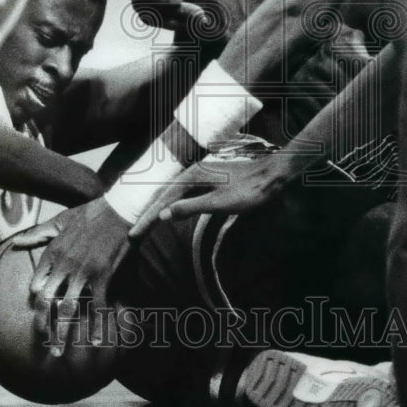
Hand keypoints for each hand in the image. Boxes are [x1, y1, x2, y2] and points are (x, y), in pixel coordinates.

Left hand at [12, 199, 130, 356]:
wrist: (118, 209)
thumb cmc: (90, 214)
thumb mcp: (60, 221)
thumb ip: (37, 234)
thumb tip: (16, 242)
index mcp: (52, 253)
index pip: (36, 285)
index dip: (37, 305)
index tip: (40, 318)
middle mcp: (63, 265)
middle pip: (46, 302)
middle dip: (43, 326)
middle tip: (44, 345)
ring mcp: (82, 273)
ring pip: (67, 308)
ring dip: (62, 333)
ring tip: (60, 352)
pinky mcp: (102, 276)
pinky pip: (96, 306)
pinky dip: (97, 326)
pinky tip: (96, 341)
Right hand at [124, 0, 205, 30]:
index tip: (178, 1)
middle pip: (144, 5)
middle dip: (170, 10)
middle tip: (196, 11)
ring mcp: (139, 2)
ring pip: (153, 17)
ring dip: (177, 19)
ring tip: (199, 16)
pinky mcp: (150, 13)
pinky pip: (161, 23)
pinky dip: (178, 23)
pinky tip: (194, 21)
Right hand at [128, 152, 289, 238]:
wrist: (273, 174)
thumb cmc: (248, 190)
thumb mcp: (219, 203)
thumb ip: (190, 208)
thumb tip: (163, 214)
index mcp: (192, 176)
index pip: (163, 201)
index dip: (147, 219)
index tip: (133, 234)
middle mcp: (193, 172)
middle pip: (165, 196)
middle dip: (149, 214)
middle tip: (134, 234)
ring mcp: (201, 174)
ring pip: (174, 194)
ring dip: (160, 209)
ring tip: (146, 224)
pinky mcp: (210, 178)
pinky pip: (185, 192)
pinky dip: (175, 204)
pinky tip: (174, 211)